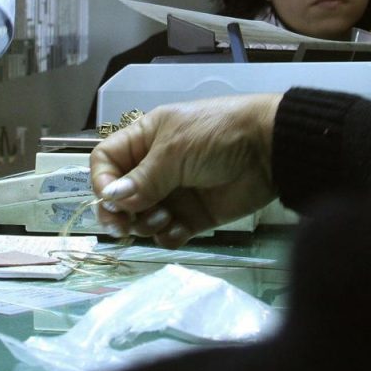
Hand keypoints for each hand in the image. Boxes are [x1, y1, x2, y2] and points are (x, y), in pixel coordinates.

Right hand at [91, 94, 282, 247]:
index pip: (106, 162)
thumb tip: (110, 200)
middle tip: (123, 227)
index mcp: (145, 140)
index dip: (102, 182)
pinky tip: (180, 228)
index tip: (110, 200)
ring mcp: (174, 193)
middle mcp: (154, 167)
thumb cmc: (217, 135)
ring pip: (141, 218)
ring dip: (146, 223)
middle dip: (118, 213)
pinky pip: (168, 234)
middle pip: (119, 196)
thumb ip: (142, 179)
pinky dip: (169, 235)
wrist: (269, 149)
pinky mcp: (194, 217)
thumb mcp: (174, 150)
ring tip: (166, 216)